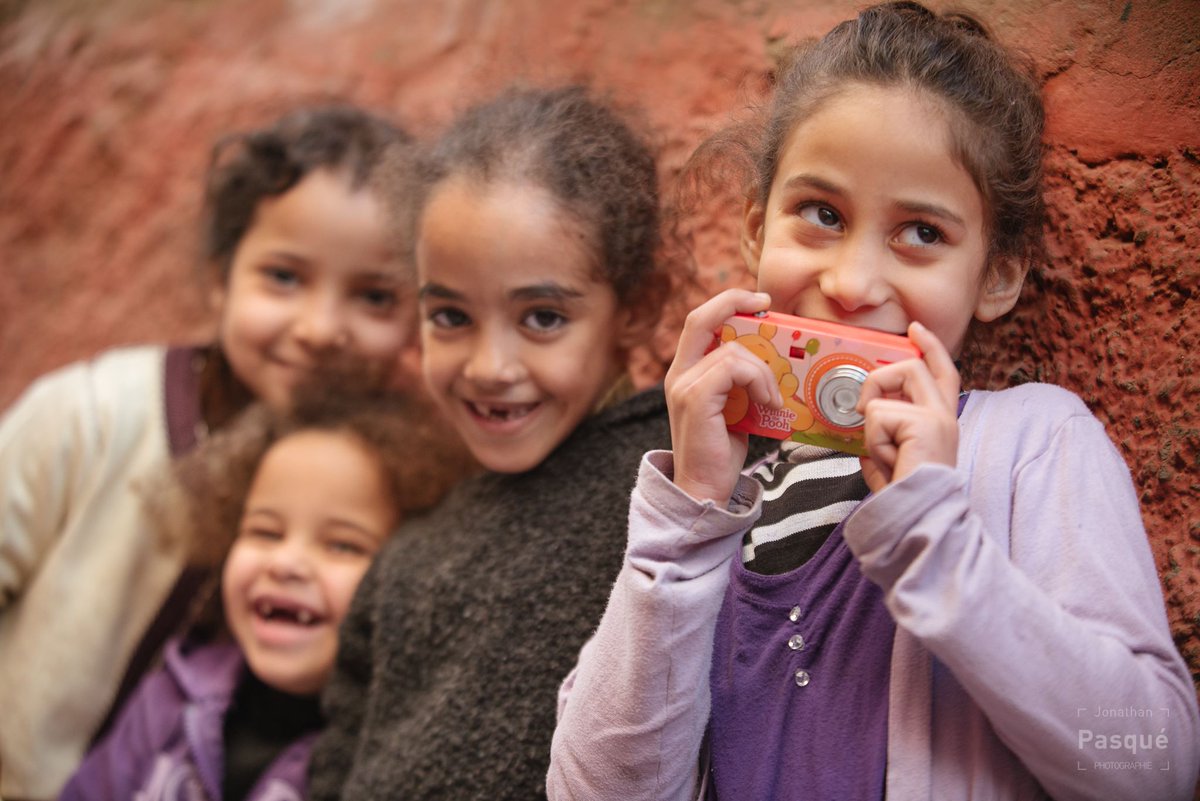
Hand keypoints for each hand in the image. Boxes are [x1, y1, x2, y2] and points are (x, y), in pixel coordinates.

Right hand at [664, 289, 779, 504]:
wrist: (705, 490)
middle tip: (768, 305)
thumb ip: (740, 380)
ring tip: (774, 399)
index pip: (699, 321)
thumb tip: (772, 358)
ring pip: (732, 351)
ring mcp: (683, 385)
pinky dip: (759, 382)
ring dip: (764, 371)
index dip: (727, 302)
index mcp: (685, 373)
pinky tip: (768, 405)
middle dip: (736, 302)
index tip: (759, 301)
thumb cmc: (722, 452)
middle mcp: (678, 374)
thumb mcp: (735, 406)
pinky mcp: (695, 398)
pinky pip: (734, 369)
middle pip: (701, 318)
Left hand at [856, 321, 960, 493]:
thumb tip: (861, 434)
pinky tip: (888, 460)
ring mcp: (939, 418)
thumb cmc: (904, 499)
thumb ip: (879, 443)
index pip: (943, 372)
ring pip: (894, 383)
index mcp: (940, 422)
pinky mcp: (927, 424)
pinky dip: (874, 439)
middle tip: (864, 409)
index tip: (915, 329)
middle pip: (914, 365)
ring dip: (874, 418)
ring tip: (882, 451)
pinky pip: (880, 414)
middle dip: (879, 379)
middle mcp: (946, 416)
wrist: (917, 520)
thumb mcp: (887, 464)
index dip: (931, 347)